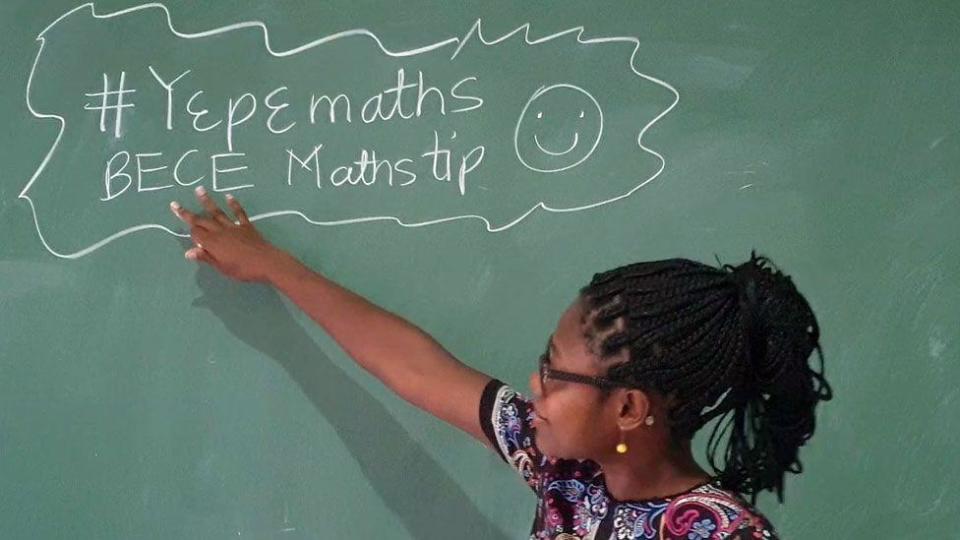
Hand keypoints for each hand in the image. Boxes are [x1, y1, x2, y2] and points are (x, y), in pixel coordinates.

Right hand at [170, 186, 289, 282]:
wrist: (267, 262)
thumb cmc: (243, 269)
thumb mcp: (222, 267)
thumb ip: (206, 258)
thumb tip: (188, 252)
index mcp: (212, 243)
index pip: (196, 234)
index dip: (190, 231)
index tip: (187, 231)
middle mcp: (220, 231)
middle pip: (201, 221)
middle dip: (187, 213)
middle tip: (175, 204)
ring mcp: (234, 227)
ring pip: (217, 212)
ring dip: (207, 201)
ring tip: (199, 189)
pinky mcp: (246, 226)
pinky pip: (238, 213)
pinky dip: (233, 204)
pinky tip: (228, 196)